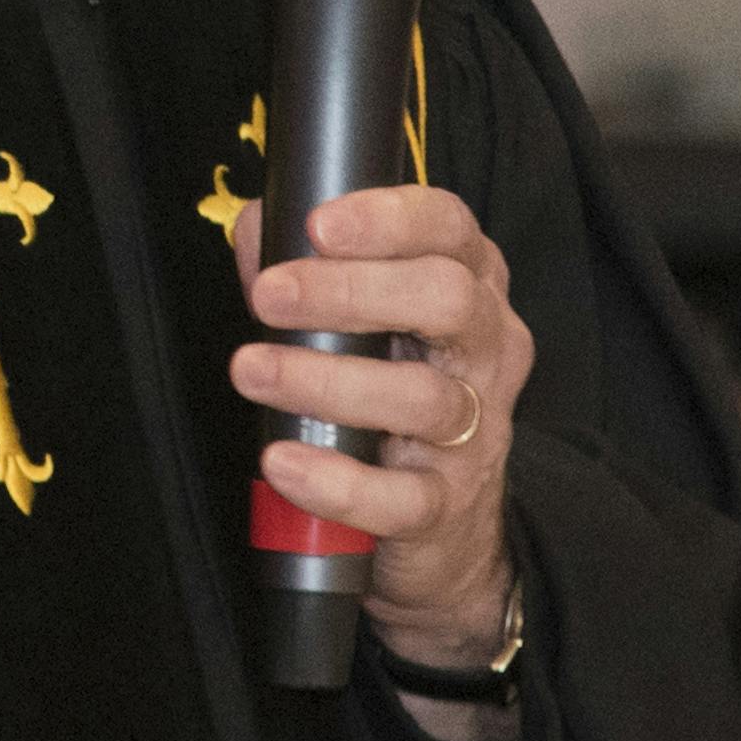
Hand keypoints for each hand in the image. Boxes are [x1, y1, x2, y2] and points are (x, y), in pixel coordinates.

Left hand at [229, 186, 532, 668]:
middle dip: (349, 292)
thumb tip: (253, 228)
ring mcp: (478, 429)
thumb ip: (304, 265)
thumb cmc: (386, 387)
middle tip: (269, 297)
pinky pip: (403, 497)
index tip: (317, 226)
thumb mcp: (359, 317)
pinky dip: (338, 483)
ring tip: (253, 371)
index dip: (388, 219)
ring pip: (423, 397)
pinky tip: (284, 463)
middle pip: (447, 299)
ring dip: (326, 383)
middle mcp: (487, 347)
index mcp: (469, 281)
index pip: (449, 227)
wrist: (441, 520)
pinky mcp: (449, 504)